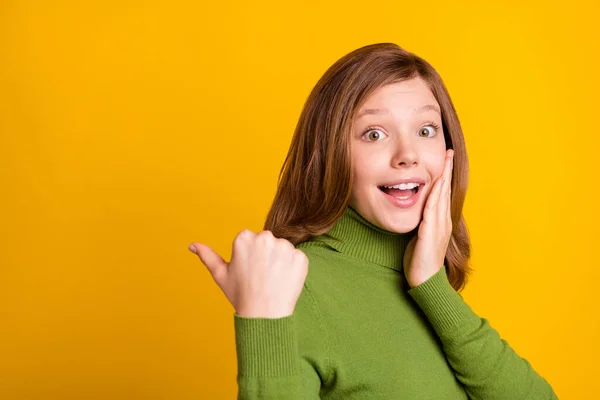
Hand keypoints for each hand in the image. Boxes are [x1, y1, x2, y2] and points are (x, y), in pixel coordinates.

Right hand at [189, 230, 308, 317]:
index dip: (251, 256)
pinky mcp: (300, 257)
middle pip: (268, 242)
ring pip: (283, 249)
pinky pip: (298, 258)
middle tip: (261, 276)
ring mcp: (284, 247)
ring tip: (273, 280)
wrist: (264, 316)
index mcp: (244, 238)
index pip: (251, 240)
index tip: (250, 271)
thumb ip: (207, 256)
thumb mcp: (220, 275)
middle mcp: (264, 238)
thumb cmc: (241, 295)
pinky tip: (285, 281)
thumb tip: (192, 245)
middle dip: (266, 255)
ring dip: (281, 261)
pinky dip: (294, 269)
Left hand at [403, 149, 453, 287]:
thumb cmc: (420, 262)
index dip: (444, 176)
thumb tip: (416, 214)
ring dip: (443, 177)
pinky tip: (435, 184)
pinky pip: (432, 210)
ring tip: (445, 161)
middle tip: (448, 152)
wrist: (425, 282)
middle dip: (446, 170)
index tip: (445, 160)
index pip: (443, 194)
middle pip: (445, 191)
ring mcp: (438, 227)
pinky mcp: (430, 233)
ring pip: (441, 197)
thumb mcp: (420, 238)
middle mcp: (442, 222)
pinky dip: (434, 195)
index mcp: (440, 222)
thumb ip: (421, 224)